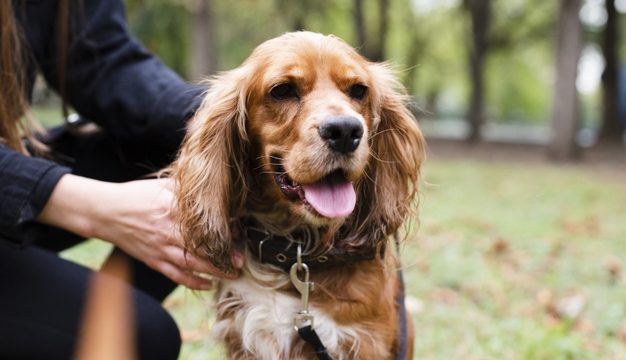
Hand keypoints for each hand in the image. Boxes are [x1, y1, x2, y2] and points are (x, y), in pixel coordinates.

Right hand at [38, 175, 243, 289]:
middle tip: (242, 261)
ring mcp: (161, 248)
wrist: (106, 212)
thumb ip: (186, 189)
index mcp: (173, 209)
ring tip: (233, 274)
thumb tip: (213, 189)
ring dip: (215, 272)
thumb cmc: (136, 196)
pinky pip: (176, 275)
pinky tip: (208, 283)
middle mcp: (169, 231)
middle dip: (225, 257)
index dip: (225, 231)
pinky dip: (193, 281)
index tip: (240, 235)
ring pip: (193, 265)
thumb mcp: (162, 185)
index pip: (205, 223)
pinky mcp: (153, 260)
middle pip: (203, 248)